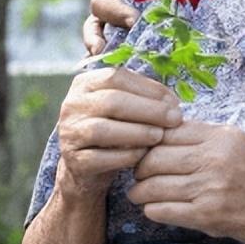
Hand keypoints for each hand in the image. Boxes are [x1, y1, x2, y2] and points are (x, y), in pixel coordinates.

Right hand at [56, 67, 182, 197]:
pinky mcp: (74, 161)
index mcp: (85, 84)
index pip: (117, 77)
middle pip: (112, 101)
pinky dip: (126, 155)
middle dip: (149, 110)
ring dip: (138, 132)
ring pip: (103, 130)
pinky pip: (101, 158)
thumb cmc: (114, 129)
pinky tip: (144, 154)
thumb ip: (142, 95)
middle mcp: (72, 105)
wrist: (88, 167)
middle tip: (175, 119)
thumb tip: (172, 101)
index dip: (149, 88)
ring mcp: (69, 133)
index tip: (174, 101)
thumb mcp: (123, 106)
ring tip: (160, 135)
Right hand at [83, 0, 201, 54]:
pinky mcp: (130, 28)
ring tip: (106, 50)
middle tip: (134, 21)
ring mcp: (119, 9)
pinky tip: (112, 62)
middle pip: (102, 1)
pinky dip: (109, 52)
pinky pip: (112, 41)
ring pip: (98, 24)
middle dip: (116, 12)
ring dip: (100, 37)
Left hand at [128, 121, 244, 243]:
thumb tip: (158, 130)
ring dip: (140, 192)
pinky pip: (162, 211)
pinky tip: (155, 208)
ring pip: (152, 186)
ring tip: (140, 193)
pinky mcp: (207, 216)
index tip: (144, 150)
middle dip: (139, 168)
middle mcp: (215, 159)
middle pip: (153, 158)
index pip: (166, 131)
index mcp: (221, 136)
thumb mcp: (236, 142)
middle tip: (138, 174)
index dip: (148, 141)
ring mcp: (211, 189)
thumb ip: (200, 135)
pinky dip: (151, 209)